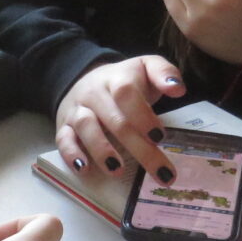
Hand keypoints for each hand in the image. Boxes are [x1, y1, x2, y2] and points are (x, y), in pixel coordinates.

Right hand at [54, 55, 184, 179]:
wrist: (84, 79)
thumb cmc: (124, 82)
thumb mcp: (146, 68)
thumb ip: (164, 73)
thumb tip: (178, 89)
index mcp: (117, 78)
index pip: (127, 93)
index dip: (142, 115)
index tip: (160, 136)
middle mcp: (94, 93)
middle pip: (116, 120)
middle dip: (140, 149)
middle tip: (161, 172)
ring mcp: (77, 110)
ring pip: (86, 128)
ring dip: (101, 150)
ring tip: (118, 171)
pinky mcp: (63, 126)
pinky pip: (63, 139)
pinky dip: (71, 154)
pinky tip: (84, 169)